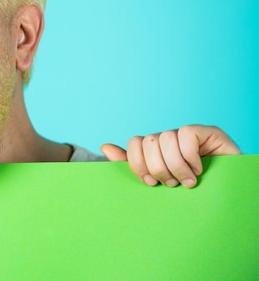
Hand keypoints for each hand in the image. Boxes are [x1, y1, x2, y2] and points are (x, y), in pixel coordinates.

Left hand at [100, 125, 240, 187]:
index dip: (138, 164)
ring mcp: (189, 134)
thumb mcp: (158, 182)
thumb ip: (132, 165)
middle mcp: (170, 138)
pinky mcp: (208, 132)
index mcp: (157, 149)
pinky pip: (186, 135)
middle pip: (148, 142)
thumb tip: (105, 147)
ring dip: (176, 166)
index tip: (151, 183)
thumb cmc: (190, 194)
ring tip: (188, 181)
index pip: (135, 143)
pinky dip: (190, 157)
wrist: (226, 198)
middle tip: (172, 183)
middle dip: (158, 169)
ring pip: (166, 139)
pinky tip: (199, 169)